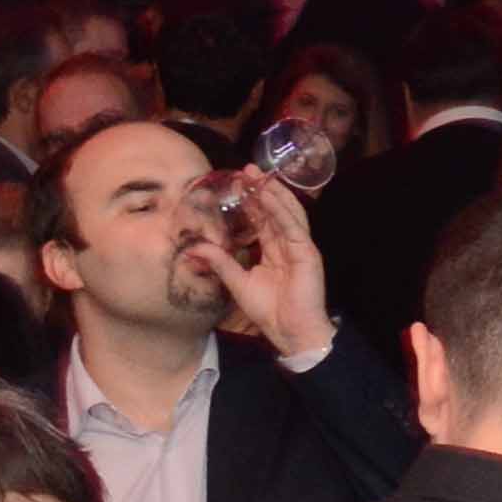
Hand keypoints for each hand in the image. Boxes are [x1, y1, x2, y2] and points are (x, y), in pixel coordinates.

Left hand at [206, 170, 332, 358]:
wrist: (290, 331)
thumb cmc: (269, 310)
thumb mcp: (237, 282)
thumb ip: (220, 262)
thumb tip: (195, 249)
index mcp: (273, 250)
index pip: (262, 219)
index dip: (251, 201)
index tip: (236, 183)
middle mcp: (287, 244)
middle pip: (274, 211)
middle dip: (261, 189)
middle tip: (246, 170)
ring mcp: (299, 247)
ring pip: (286, 213)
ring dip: (272, 193)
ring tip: (258, 176)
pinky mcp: (307, 253)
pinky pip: (293, 226)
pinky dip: (282, 210)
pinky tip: (270, 196)